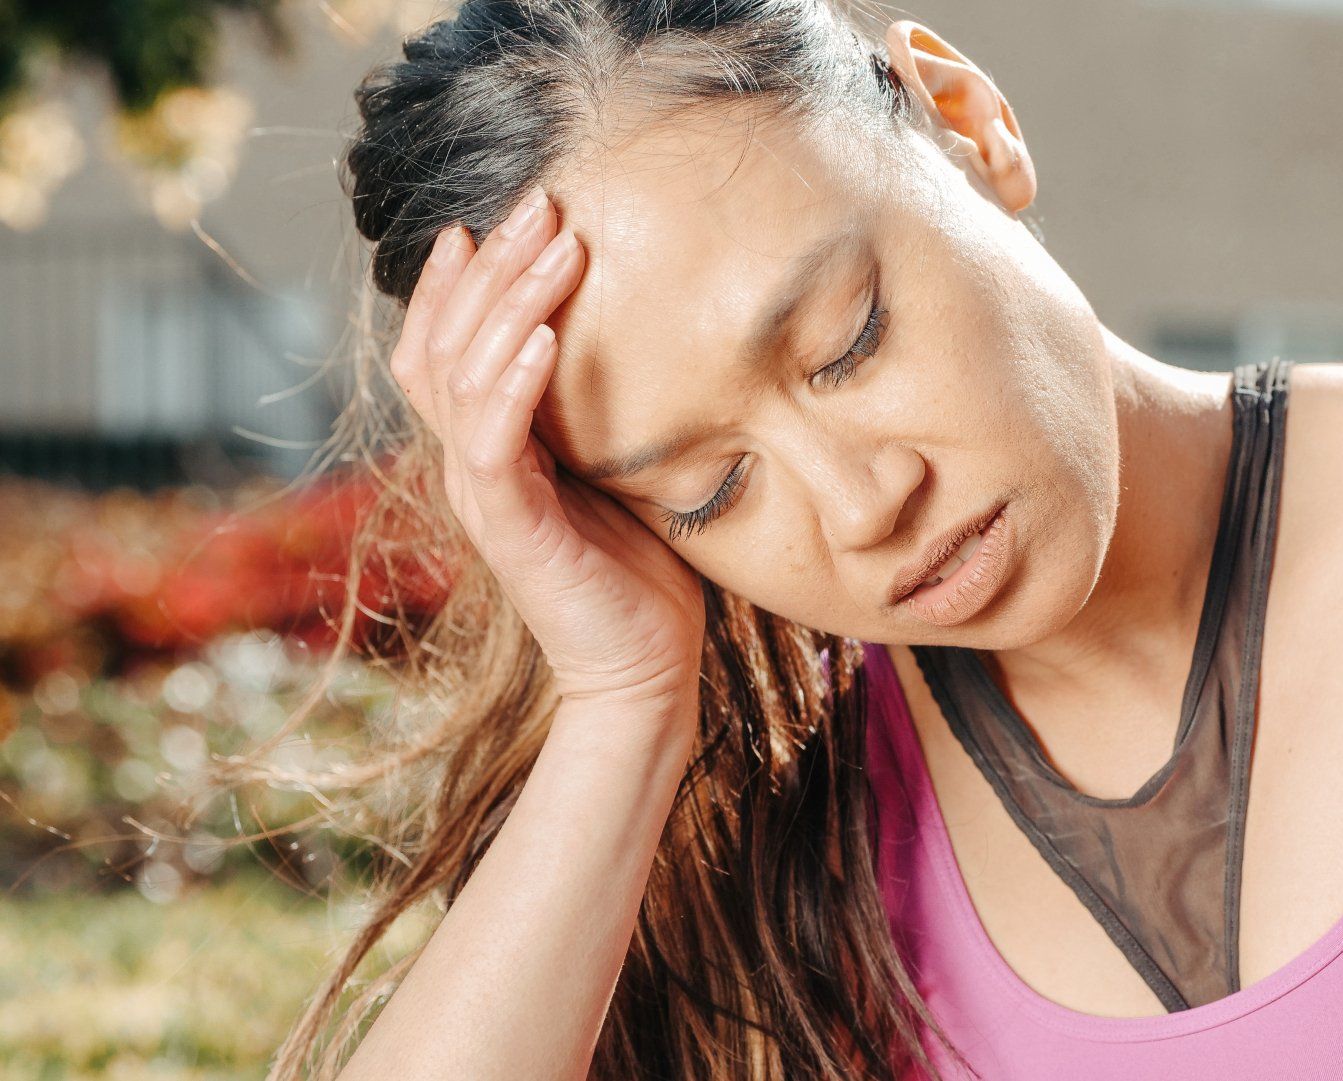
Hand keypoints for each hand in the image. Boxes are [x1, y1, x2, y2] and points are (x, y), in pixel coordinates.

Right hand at [389, 188, 706, 722]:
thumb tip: (625, 341)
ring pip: (466, 378)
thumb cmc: (641, 569)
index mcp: (488, 450)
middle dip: (491, 266)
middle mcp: (470, 466)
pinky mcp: (512, 530)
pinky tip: (540, 339)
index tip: (485, 219)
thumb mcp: (615, 469)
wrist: (645, 668)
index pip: (440, 348)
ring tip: (553, 248)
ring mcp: (483, 497)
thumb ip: (594, 413)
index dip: (450, 284)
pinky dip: (514, 385)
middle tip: (539, 204)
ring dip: (508, 304)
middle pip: (447, 344)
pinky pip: (493, 444)